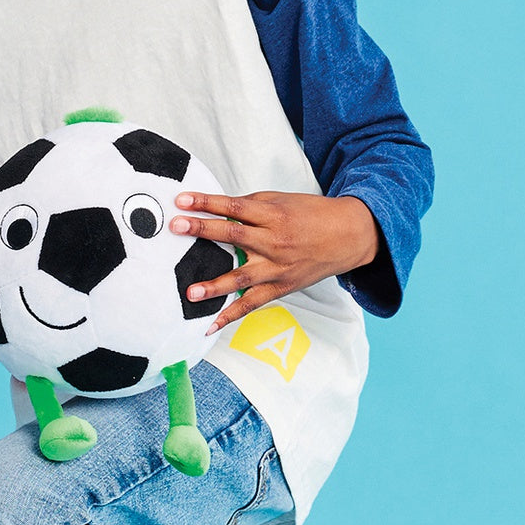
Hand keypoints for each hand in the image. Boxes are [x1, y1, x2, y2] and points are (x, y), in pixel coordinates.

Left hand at [171, 191, 379, 332]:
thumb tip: (215, 210)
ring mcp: (277, 268)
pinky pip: (252, 304)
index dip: (206, 202)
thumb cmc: (311, 214)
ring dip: (214, 286)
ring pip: (241, 278)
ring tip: (190, 292)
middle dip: (202, 231)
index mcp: (272, 215)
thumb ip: (249, 207)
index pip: (233, 207)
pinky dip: (231, 316)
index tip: (181, 200)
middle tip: (176, 227)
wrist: (348, 235)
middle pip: (232, 236)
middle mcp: (274, 242)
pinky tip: (210, 325)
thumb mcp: (280, 200)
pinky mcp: (280, 288)